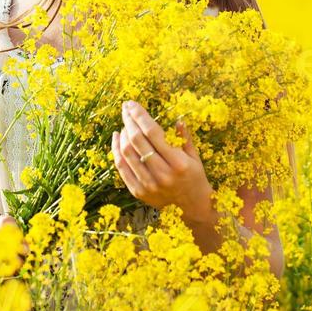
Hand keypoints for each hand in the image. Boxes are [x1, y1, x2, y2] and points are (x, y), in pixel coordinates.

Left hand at [111, 100, 213, 221]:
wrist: (191, 206)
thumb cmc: (195, 176)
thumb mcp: (194, 156)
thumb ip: (184, 138)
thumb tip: (177, 119)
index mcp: (178, 162)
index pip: (153, 132)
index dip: (140, 116)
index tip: (132, 104)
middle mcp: (162, 174)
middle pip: (137, 140)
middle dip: (129, 120)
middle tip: (125, 108)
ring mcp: (149, 185)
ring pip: (127, 153)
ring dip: (123, 134)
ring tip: (125, 123)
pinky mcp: (138, 192)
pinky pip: (122, 167)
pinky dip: (116, 150)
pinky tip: (117, 138)